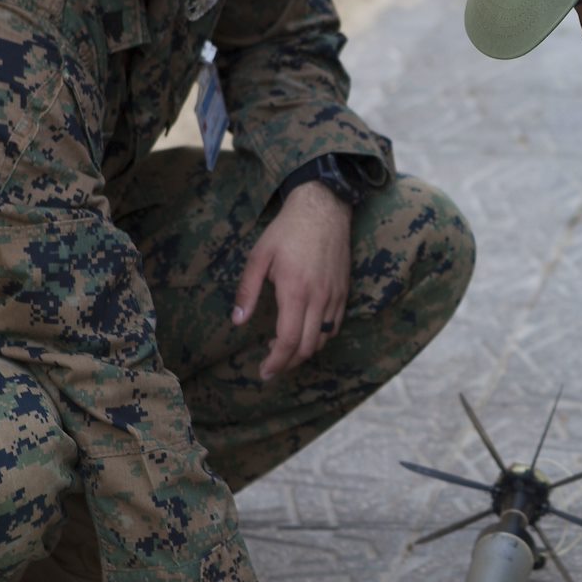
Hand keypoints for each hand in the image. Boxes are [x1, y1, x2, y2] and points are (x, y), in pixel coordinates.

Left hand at [233, 182, 349, 379]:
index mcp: (295, 292)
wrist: (324, 209)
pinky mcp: (344, 292)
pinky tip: (306, 333)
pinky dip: (320, 338)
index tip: (264, 372)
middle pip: (307, 348)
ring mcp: (335, 297)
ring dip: (304, 352)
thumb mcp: (259, 257)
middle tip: (272, 367)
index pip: (288, 341)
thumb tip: (237, 321)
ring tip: (285, 350)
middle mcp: (318, 299)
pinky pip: (335, 326)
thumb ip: (247, 292)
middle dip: (289, 363)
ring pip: (323, 340)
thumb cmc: (287, 231)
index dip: (276, 362)